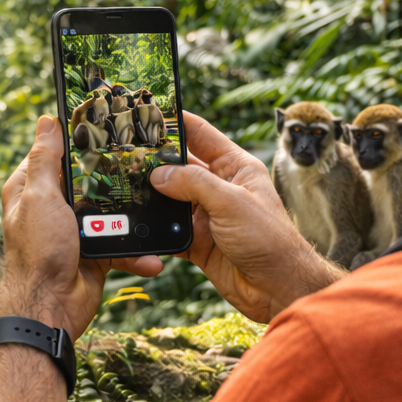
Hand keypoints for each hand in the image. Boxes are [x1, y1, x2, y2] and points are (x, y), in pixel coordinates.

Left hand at [0, 116, 160, 334]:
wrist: (49, 307)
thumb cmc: (37, 251)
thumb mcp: (39, 196)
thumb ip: (45, 159)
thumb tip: (47, 121)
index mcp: (32, 188)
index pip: (56, 154)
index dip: (79, 141)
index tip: (106, 127)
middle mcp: (52, 207)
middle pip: (90, 180)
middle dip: (114, 176)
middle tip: (143, 162)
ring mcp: (74, 231)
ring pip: (111, 213)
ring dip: (132, 219)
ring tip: (156, 209)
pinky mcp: (94, 253)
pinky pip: (121, 246)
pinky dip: (136, 253)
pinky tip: (150, 256)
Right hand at [146, 112, 341, 321]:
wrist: (277, 288)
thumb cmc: (269, 239)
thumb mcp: (230, 202)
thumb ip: (193, 184)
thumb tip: (158, 174)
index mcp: (235, 167)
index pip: (201, 134)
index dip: (177, 121)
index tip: (149, 113)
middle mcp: (220, 187)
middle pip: (180, 166)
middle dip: (155, 160)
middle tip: (125, 152)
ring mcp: (208, 214)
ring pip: (171, 198)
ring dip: (152, 195)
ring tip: (124, 186)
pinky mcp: (199, 240)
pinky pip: (170, 229)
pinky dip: (155, 228)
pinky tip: (139, 223)